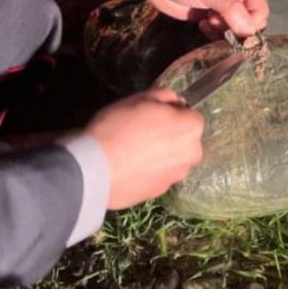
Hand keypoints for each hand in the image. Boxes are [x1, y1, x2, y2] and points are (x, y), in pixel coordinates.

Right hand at [86, 88, 203, 209]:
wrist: (95, 169)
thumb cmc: (119, 126)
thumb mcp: (141, 98)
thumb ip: (165, 96)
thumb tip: (175, 102)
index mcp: (191, 128)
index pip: (191, 116)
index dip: (173, 113)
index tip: (154, 115)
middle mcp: (192, 155)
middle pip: (185, 140)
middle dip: (171, 135)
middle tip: (143, 131)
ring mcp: (176, 176)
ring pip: (173, 159)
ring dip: (161, 154)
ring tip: (134, 151)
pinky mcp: (160, 192)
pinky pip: (159, 175)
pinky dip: (150, 170)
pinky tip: (129, 167)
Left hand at [107, 0, 268, 37]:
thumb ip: (230, 9)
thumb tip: (250, 31)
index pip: (260, 12)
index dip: (249, 25)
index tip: (231, 29)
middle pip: (251, 24)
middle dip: (236, 30)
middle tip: (216, 23)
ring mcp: (227, 7)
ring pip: (237, 31)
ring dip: (224, 33)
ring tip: (208, 22)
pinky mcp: (214, 17)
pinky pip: (223, 34)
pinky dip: (215, 34)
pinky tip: (202, 24)